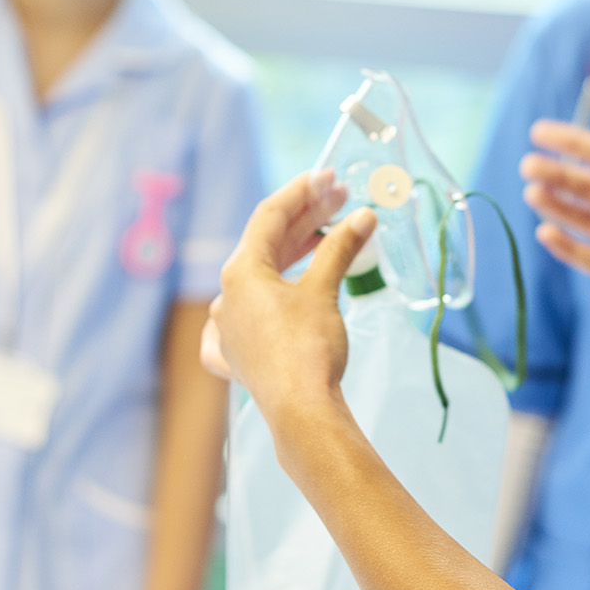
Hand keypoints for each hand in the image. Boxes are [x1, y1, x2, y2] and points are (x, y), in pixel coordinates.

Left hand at [207, 169, 376, 422]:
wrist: (301, 412)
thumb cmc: (308, 347)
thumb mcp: (325, 290)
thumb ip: (340, 247)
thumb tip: (364, 216)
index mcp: (240, 273)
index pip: (270, 216)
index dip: (302, 191)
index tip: (329, 176)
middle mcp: (226, 297)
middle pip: (266, 245)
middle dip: (305, 220)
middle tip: (341, 200)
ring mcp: (229, 329)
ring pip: (260, 280)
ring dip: (295, 256)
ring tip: (328, 240)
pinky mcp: (239, 358)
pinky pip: (247, 321)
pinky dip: (270, 302)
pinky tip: (275, 300)